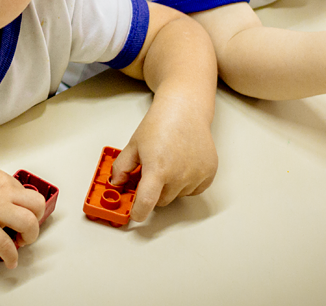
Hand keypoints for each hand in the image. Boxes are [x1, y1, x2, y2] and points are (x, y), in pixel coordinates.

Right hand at [0, 164, 45, 267]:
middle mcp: (3, 193)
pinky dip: (12, 256)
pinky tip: (10, 261)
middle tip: (28, 228)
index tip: (24, 215)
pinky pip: (6, 246)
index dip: (27, 207)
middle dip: (37, 219)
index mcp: (1, 179)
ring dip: (30, 236)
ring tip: (22, 243)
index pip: (26, 193)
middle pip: (36, 204)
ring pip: (29, 223)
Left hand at [110, 92, 217, 222]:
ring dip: (170, 186)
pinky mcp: (209, 173)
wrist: (184, 110)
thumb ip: (122, 167)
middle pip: (161, 200)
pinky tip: (182, 163)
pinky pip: (193, 189)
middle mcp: (179, 176)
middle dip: (153, 191)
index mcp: (157, 169)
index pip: (146, 204)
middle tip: (151, 171)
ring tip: (169, 160)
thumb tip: (116, 183)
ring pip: (177, 195)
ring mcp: (196, 176)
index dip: (138, 212)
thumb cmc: (160, 124)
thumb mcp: (134, 144)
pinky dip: (186, 182)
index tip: (135, 214)